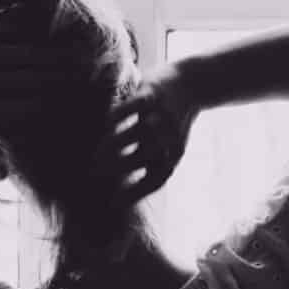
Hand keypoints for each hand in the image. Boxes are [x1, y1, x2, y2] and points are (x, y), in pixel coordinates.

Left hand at [0, 19, 88, 138]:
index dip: (44, 102)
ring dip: (40, 54)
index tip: (67, 101)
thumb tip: (17, 137)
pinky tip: (35, 33)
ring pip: (10, 55)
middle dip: (51, 76)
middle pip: (19, 78)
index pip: (17, 106)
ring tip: (65, 55)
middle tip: (77, 74)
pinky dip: (14, 31)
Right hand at [100, 64, 199, 200]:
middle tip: (94, 173)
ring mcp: (161, 115)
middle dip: (119, 167)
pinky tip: (107, 122)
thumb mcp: (167, 144)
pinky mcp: (154, 94)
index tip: (112, 204)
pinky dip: (122, 113)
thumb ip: (149, 161)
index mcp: (172, 155)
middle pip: (144, 157)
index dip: (134, 194)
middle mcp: (169, 138)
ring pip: (139, 133)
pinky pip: (137, 105)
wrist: (194, 85)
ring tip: (95, 152)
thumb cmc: (170, 121)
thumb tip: (120, 184)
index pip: (154, 180)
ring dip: (116, 143)